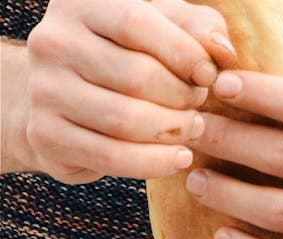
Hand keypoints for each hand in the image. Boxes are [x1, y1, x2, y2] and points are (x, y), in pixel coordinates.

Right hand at [4, 0, 235, 181]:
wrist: (68, 97)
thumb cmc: (132, 55)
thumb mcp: (167, 28)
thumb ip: (200, 28)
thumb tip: (223, 53)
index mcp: (80, 4)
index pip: (137, 23)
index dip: (184, 53)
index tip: (209, 75)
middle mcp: (52, 41)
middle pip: (136, 77)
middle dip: (182, 97)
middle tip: (197, 104)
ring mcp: (43, 89)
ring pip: (126, 120)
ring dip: (173, 131)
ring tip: (192, 128)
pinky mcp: (46, 134)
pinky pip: (112, 156)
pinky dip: (156, 162)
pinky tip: (179, 157)